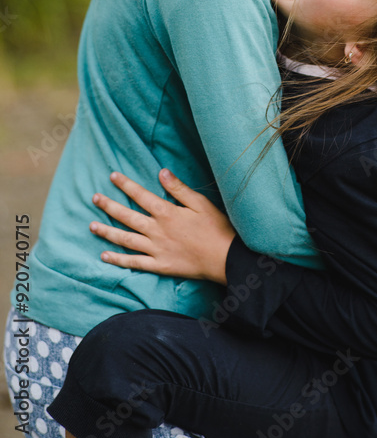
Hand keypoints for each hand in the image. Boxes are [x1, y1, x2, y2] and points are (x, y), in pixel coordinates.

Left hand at [90, 169, 234, 284]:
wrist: (224, 258)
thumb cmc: (215, 227)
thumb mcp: (200, 202)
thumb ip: (179, 188)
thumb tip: (162, 172)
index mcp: (167, 213)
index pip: (141, 195)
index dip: (126, 185)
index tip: (112, 176)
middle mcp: (157, 231)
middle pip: (127, 217)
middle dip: (109, 206)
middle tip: (95, 198)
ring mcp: (156, 250)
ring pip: (125, 240)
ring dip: (107, 232)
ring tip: (92, 226)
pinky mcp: (159, 265)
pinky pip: (134, 263)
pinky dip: (118, 260)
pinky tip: (104, 256)